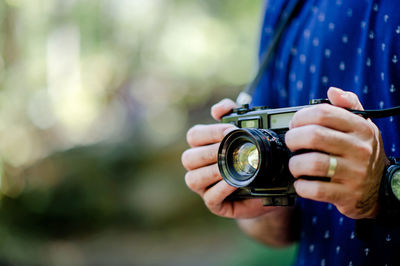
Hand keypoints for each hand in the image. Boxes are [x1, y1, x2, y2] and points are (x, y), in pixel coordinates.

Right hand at [181, 99, 275, 217]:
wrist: (271, 183)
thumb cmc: (254, 155)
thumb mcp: (246, 132)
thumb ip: (232, 113)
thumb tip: (218, 109)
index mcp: (202, 147)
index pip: (194, 136)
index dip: (210, 132)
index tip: (232, 130)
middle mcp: (198, 167)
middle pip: (188, 158)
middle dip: (210, 152)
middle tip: (232, 149)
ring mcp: (204, 187)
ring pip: (193, 179)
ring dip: (212, 171)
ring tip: (231, 166)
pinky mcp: (215, 204)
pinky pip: (210, 197)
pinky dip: (221, 188)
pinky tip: (235, 181)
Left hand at [285, 87, 388, 218]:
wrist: (380, 189)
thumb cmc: (363, 152)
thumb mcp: (363, 126)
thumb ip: (348, 105)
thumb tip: (333, 91)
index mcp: (360, 128)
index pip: (323, 113)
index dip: (300, 117)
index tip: (294, 124)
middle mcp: (359, 149)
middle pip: (314, 136)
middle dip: (293, 139)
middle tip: (291, 144)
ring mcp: (354, 174)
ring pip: (312, 163)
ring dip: (295, 164)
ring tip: (295, 164)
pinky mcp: (347, 195)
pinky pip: (315, 190)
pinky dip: (301, 186)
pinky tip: (301, 182)